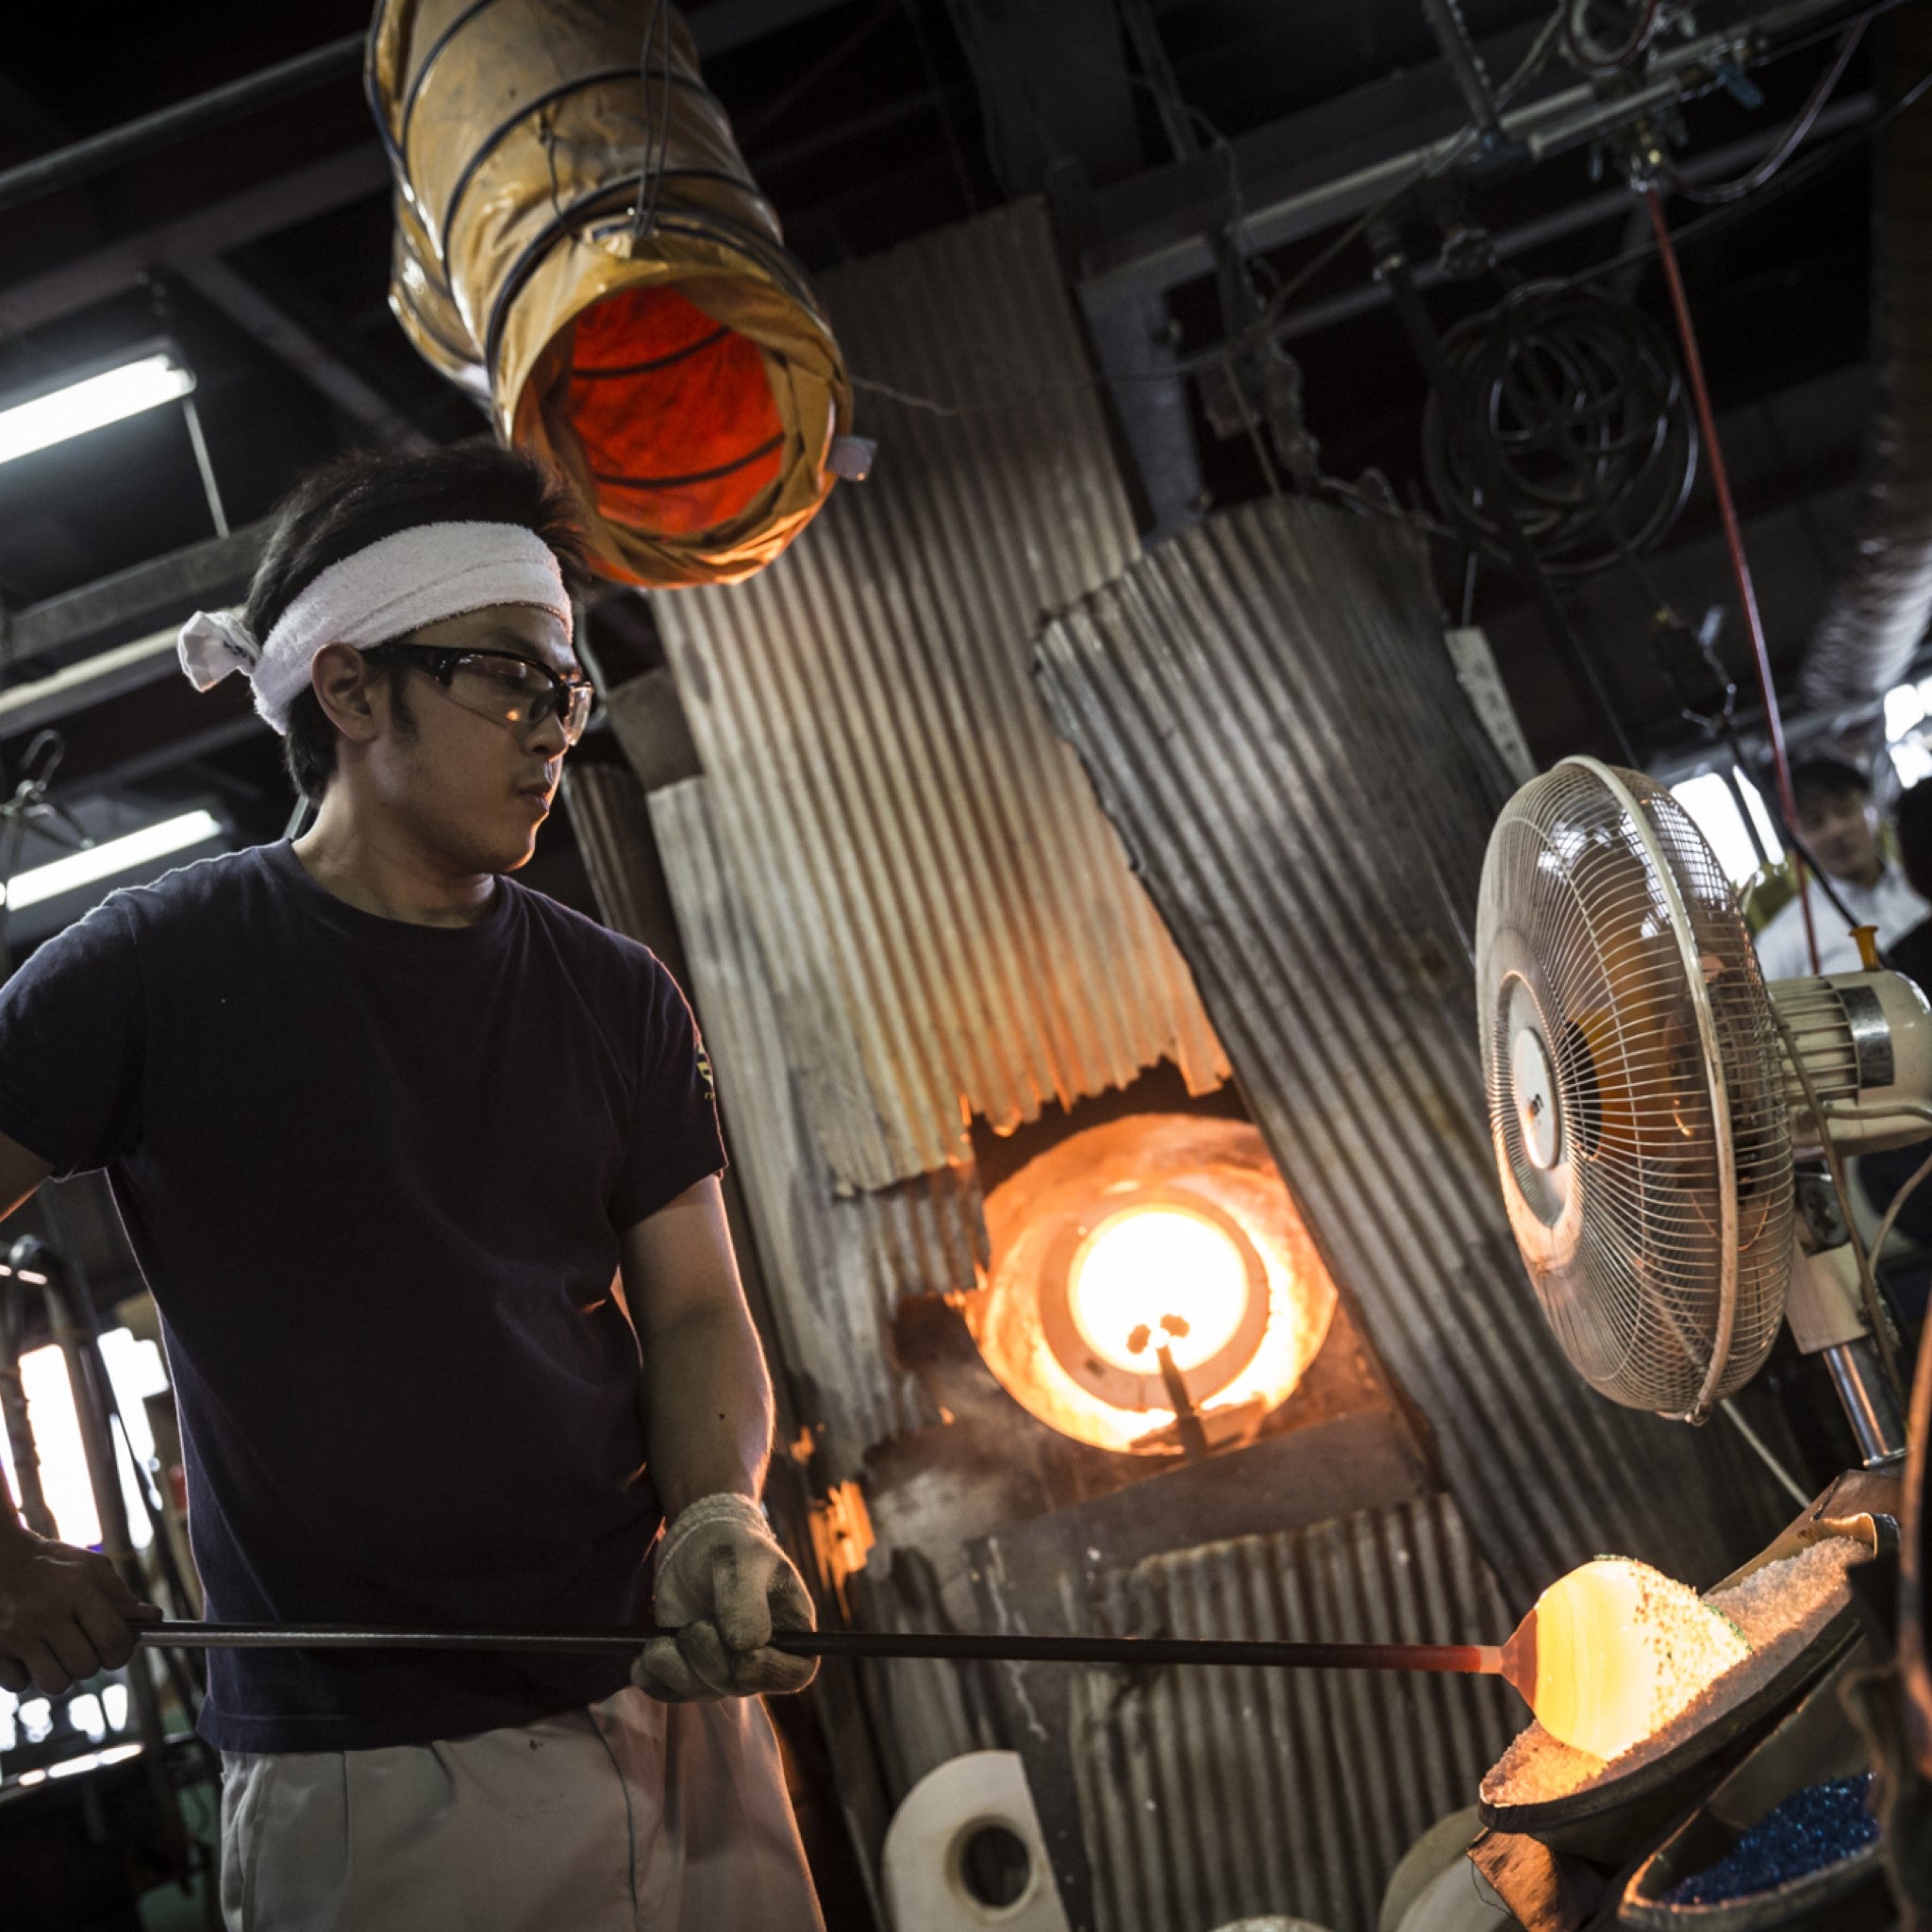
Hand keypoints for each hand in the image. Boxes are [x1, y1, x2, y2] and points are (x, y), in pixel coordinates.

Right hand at [0, 1527, 160, 1695]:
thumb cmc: (52, 1565)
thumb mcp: (91, 1568)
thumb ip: (121, 1597)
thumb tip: (153, 1619)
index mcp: (77, 1590)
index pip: (113, 1639)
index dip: (122, 1652)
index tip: (119, 1648)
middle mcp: (46, 1613)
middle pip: (86, 1667)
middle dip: (92, 1661)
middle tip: (84, 1645)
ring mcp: (16, 1634)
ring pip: (55, 1683)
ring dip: (61, 1673)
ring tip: (57, 1651)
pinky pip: (18, 1685)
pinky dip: (26, 1675)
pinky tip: (27, 1652)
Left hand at [633, 1493, 817, 1702]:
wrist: (697, 1545)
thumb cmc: (732, 1547)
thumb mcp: (743, 1558)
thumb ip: (745, 1598)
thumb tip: (745, 1646)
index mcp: (791, 1631)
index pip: (795, 1673)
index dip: (771, 1675)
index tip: (744, 1658)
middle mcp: (761, 1657)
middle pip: (741, 1686)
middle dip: (711, 1662)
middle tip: (693, 1628)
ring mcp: (724, 1668)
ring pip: (703, 1693)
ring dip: (677, 1670)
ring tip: (660, 1640)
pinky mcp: (690, 1671)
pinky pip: (670, 1692)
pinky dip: (653, 1678)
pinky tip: (643, 1657)